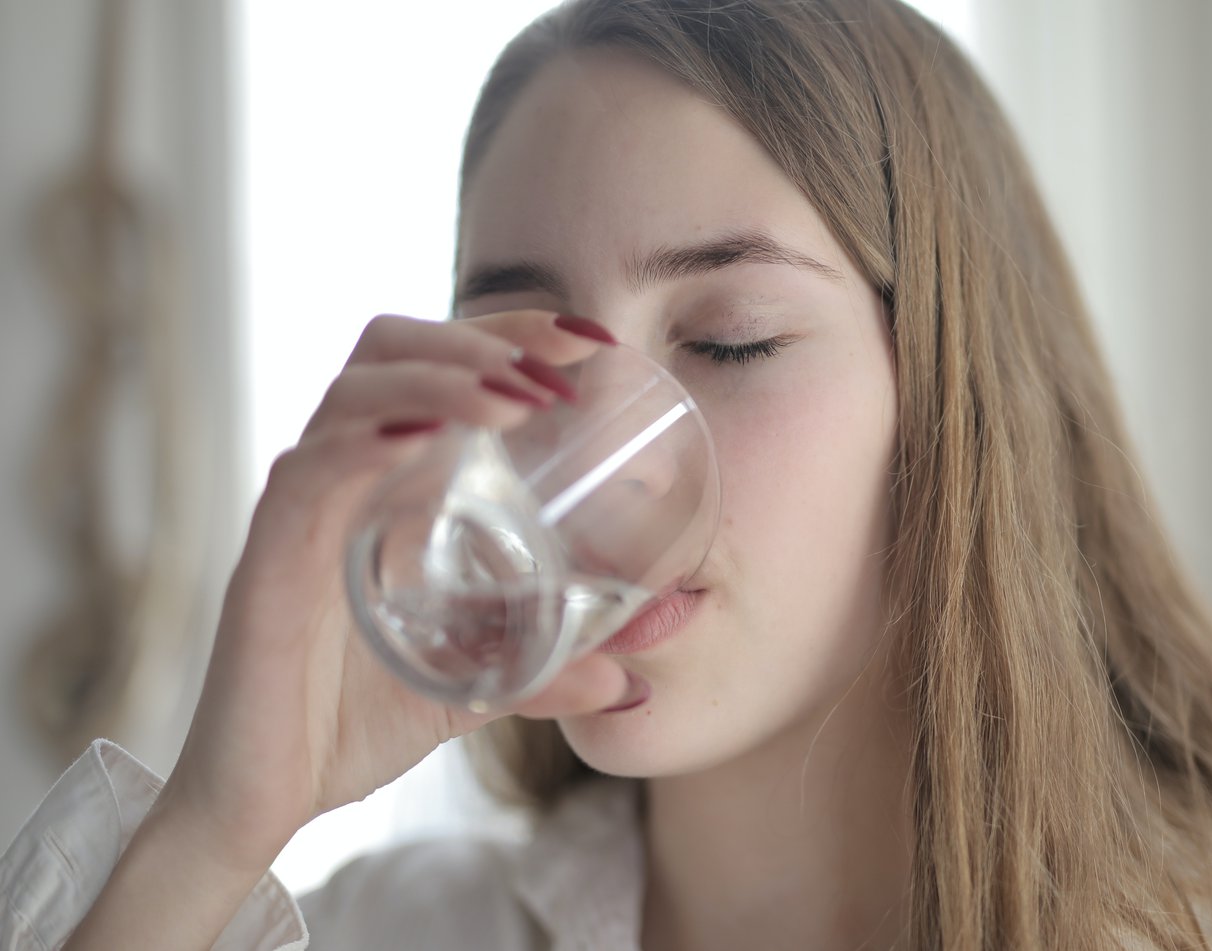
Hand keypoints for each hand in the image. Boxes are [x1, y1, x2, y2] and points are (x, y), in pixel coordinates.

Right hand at [157, 310, 624, 870]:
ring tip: (514, 398)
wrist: (266, 800)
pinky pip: (311, 472)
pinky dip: (368, 441)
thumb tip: (629, 684)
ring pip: (356, 392)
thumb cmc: (353, 723)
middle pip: (394, 349)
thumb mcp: (475, 689)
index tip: (592, 340)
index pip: (440, 366)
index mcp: (390, 484)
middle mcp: (344, 476)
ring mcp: (304, 507)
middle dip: (481, 337)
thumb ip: (546, 675)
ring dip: (441, 378)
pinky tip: (425, 440)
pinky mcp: (271, 555)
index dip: (509, 335)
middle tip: (560, 362)